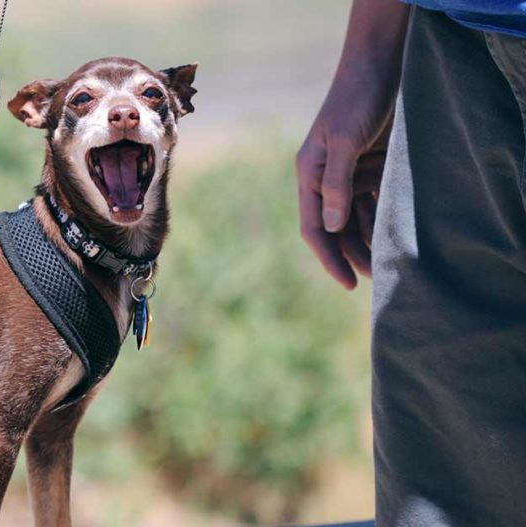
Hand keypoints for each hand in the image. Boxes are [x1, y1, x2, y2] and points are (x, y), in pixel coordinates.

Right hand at [296, 0, 408, 289]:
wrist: (380, 65)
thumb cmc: (355, 99)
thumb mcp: (343, 141)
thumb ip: (336, 184)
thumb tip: (334, 228)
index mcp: (309, 175)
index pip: (315, 227)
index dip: (330, 257)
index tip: (349, 283)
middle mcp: (325, 180)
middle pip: (335, 229)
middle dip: (351, 254)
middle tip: (376, 279)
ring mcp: (348, 174)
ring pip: (356, 219)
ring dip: (368, 240)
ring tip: (388, 264)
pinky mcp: (370, 166)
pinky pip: (374, 201)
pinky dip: (382, 219)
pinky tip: (395, 235)